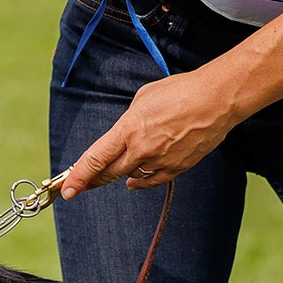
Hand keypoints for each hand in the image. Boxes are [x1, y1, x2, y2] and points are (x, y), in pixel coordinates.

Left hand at [59, 69, 243, 196]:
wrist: (215, 100)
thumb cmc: (180, 92)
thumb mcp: (143, 99)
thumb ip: (128, 123)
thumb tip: (123, 137)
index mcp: (128, 129)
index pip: (95, 159)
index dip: (78, 177)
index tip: (67, 190)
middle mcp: (141, 150)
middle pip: (109, 173)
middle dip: (93, 180)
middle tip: (80, 185)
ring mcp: (160, 162)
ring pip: (132, 177)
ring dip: (123, 172)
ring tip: (119, 167)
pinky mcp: (176, 168)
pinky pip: (152, 181)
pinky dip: (141, 182)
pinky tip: (134, 182)